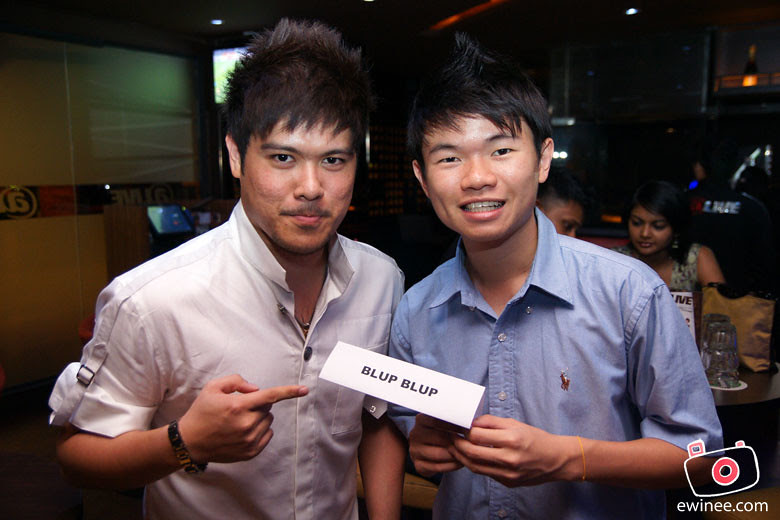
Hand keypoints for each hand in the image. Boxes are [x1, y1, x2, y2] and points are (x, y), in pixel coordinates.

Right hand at [177, 374, 307, 463]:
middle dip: (257, 404)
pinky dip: (260, 430)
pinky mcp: (250, 452)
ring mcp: (249, 440)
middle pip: (268, 408)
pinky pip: (267, 435)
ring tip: (238, 420)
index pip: (269, 396)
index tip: (304, 390)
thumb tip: (256, 389)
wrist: (189, 441)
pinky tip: (243, 430)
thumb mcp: (213, 388)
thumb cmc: (201, 412)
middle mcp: (246, 424)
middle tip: (239, 407)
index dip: (289, 391)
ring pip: (268, 421)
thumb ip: (236, 381)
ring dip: (259, 417)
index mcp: (238, 406)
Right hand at [408, 414, 463, 476]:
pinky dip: (451, 466)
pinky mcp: (418, 465)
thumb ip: (452, 421)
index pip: (437, 421)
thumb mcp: (445, 423)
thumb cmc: (442, 433)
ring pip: (438, 454)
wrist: (429, 449)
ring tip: (467, 453)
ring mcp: (414, 450)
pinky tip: (460, 462)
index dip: (454, 425)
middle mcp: (415, 434)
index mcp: (421, 420)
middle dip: (456, 442)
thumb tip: (469, 423)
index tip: (468, 428)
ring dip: (455, 455)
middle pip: (439, 438)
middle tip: (470, 443)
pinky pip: (437, 467)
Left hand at [450, 415, 578, 486]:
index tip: (458, 426)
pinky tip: (470, 456)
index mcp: (511, 439)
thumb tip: (471, 422)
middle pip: (471, 453)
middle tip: (451, 437)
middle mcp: (509, 458)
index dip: (463, 431)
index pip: (477, 436)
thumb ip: (491, 422)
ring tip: (455, 447)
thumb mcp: (514, 424)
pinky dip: (474, 464)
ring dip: (461, 457)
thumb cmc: (535, 438)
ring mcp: (508, 474)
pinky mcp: (507, 483)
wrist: (555, 459)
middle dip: (457, 444)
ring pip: (474, 466)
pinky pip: (485, 473)